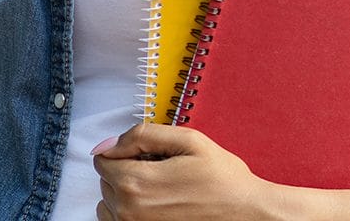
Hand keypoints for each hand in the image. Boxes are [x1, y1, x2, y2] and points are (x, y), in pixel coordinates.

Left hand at [91, 122, 276, 220]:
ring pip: (108, 204)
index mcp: (137, 183)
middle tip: (162, 171)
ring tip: (160, 191)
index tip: (149, 155)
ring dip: (125, 194)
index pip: (102, 159)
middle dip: (126, 170)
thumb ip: (142, 136)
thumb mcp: (188, 141)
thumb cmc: (224, 180)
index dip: (125, 150)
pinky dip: (130, 212)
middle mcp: (129, 212)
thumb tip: (108, 143)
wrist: (247, 214)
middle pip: (105, 181)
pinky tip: (157, 207)